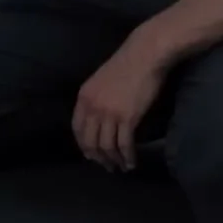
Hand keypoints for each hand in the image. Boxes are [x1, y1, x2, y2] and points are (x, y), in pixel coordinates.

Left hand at [72, 42, 167, 171]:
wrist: (145, 54)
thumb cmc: (126, 65)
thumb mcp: (101, 81)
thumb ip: (96, 98)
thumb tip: (99, 118)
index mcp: (83, 97)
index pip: (77, 129)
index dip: (83, 145)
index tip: (91, 155)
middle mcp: (92, 107)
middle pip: (90, 141)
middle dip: (98, 157)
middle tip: (107, 166)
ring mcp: (109, 113)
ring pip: (107, 146)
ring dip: (113, 160)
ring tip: (121, 167)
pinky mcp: (128, 118)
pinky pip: (124, 144)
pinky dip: (127, 156)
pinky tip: (131, 162)